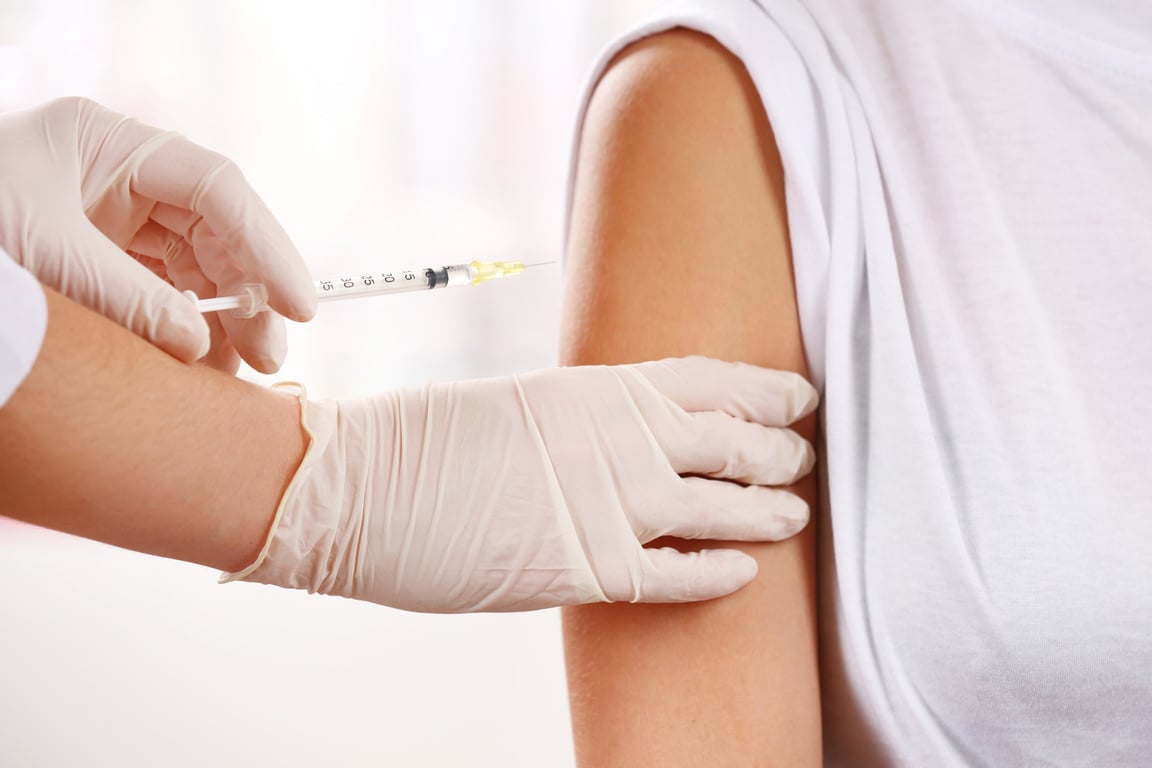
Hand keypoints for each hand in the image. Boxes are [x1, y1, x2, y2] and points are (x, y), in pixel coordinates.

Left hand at [0, 97, 315, 372]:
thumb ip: (129, 298)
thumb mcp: (44, 257)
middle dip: (250, 292)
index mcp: (108, 144)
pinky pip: (167, 293)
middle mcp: (122, 178)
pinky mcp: (107, 262)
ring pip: (199, 267)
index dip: (266, 245)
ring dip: (226, 318)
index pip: (215, 188)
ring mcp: (116, 220)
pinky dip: (190, 330)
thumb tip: (201, 342)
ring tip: (241, 368)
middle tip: (269, 353)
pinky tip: (205, 363)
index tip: (299, 303)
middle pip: (217, 231)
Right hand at [224, 357, 818, 611]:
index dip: (765, 390)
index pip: (710, 380)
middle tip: (804, 459)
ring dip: (768, 512)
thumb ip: (582, 419)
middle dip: (779, 451)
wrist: (362, 485)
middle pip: (733, 441)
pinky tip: (745, 574)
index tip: (798, 397)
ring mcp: (610, 502)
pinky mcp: (587, 567)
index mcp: (599, 386)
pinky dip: (718, 573)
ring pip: (723, 506)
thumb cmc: (426, 440)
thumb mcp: (520, 403)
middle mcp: (621, 438)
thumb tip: (619, 438)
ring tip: (795, 515)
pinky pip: (677, 573)